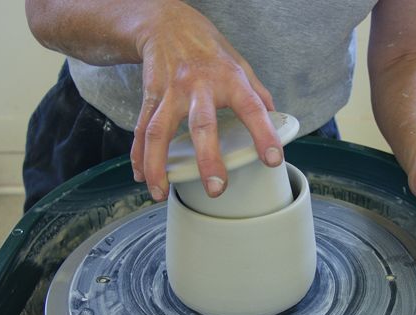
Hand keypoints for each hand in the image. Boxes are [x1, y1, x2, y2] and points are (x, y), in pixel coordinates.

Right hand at [129, 0, 282, 201]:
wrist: (166, 23)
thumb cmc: (208, 48)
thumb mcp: (240, 63)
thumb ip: (258, 92)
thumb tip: (277, 117)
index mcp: (229, 78)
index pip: (251, 107)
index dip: (263, 133)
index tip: (272, 159)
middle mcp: (199, 85)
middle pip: (202, 125)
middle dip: (208, 159)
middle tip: (216, 188)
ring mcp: (171, 92)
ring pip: (160, 131)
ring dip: (158, 164)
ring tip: (160, 191)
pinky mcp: (150, 96)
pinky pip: (141, 129)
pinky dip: (138, 154)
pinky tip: (141, 176)